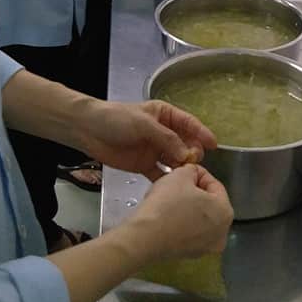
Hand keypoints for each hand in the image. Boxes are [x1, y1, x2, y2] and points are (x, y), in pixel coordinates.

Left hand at [73, 99, 216, 179]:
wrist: (87, 130)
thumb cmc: (116, 119)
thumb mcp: (143, 124)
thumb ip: (166, 139)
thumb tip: (186, 156)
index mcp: (165, 115)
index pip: (188, 124)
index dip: (201, 133)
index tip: (214, 145)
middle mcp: (163, 133)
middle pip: (185, 144)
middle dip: (191, 153)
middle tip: (193, 163)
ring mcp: (155, 150)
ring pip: (175, 160)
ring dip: (181, 167)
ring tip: (186, 177)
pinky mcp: (145, 165)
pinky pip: (161, 173)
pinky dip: (168, 179)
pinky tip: (173, 186)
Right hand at [127, 164, 232, 260]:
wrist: (145, 237)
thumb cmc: (167, 203)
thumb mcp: (180, 175)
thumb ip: (192, 170)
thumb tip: (192, 174)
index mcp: (225, 211)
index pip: (214, 185)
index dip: (198, 174)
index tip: (184, 171)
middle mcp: (222, 232)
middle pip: (210, 203)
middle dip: (195, 191)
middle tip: (177, 184)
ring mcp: (208, 247)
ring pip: (200, 219)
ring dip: (189, 207)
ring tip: (172, 199)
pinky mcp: (192, 255)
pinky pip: (190, 232)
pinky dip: (183, 223)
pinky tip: (169, 216)